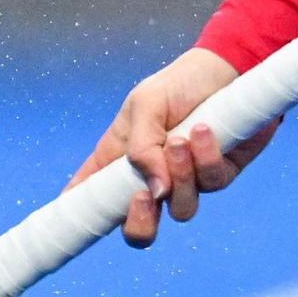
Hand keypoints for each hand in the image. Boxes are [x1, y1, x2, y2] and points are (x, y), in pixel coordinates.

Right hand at [67, 47, 270, 248]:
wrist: (229, 67)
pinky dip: (207, 157)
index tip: (68, 225)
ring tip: (180, 141)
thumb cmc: (179, 83)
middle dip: (140, 224)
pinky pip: (213, 183)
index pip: (94, 196)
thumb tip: (157, 193)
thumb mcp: (146, 104)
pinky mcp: (219, 174)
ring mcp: (187, 181)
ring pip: (181, 209)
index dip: (81, 215)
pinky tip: (204, 131)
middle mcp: (152, 178)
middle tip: (143, 196)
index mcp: (121, 160)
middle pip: (139, 229)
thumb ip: (142, 147)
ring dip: (180, 176)